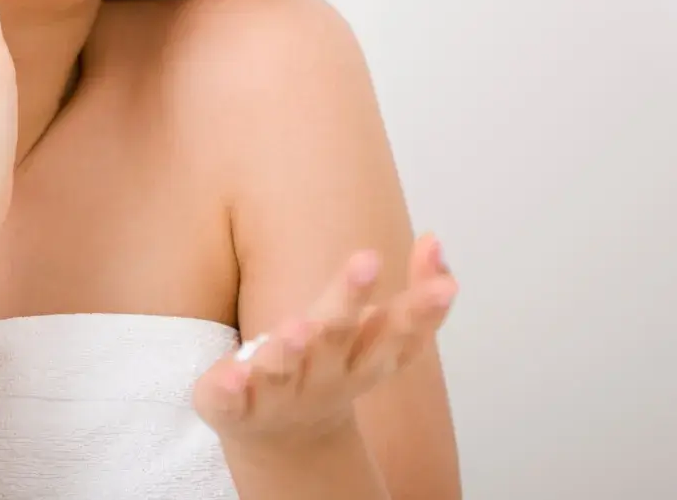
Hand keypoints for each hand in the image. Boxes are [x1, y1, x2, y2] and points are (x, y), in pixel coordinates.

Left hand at [193, 233, 456, 443]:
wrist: (284, 436)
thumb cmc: (336, 364)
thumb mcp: (380, 333)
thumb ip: (415, 290)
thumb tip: (436, 239)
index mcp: (365, 357)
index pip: (398, 333)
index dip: (421, 310)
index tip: (447, 283)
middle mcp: (327, 375)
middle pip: (339, 337)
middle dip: (350, 300)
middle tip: (367, 261)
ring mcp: (281, 392)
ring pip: (286, 370)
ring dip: (293, 349)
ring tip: (298, 325)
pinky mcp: (237, 407)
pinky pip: (231, 401)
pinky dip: (230, 389)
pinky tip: (229, 374)